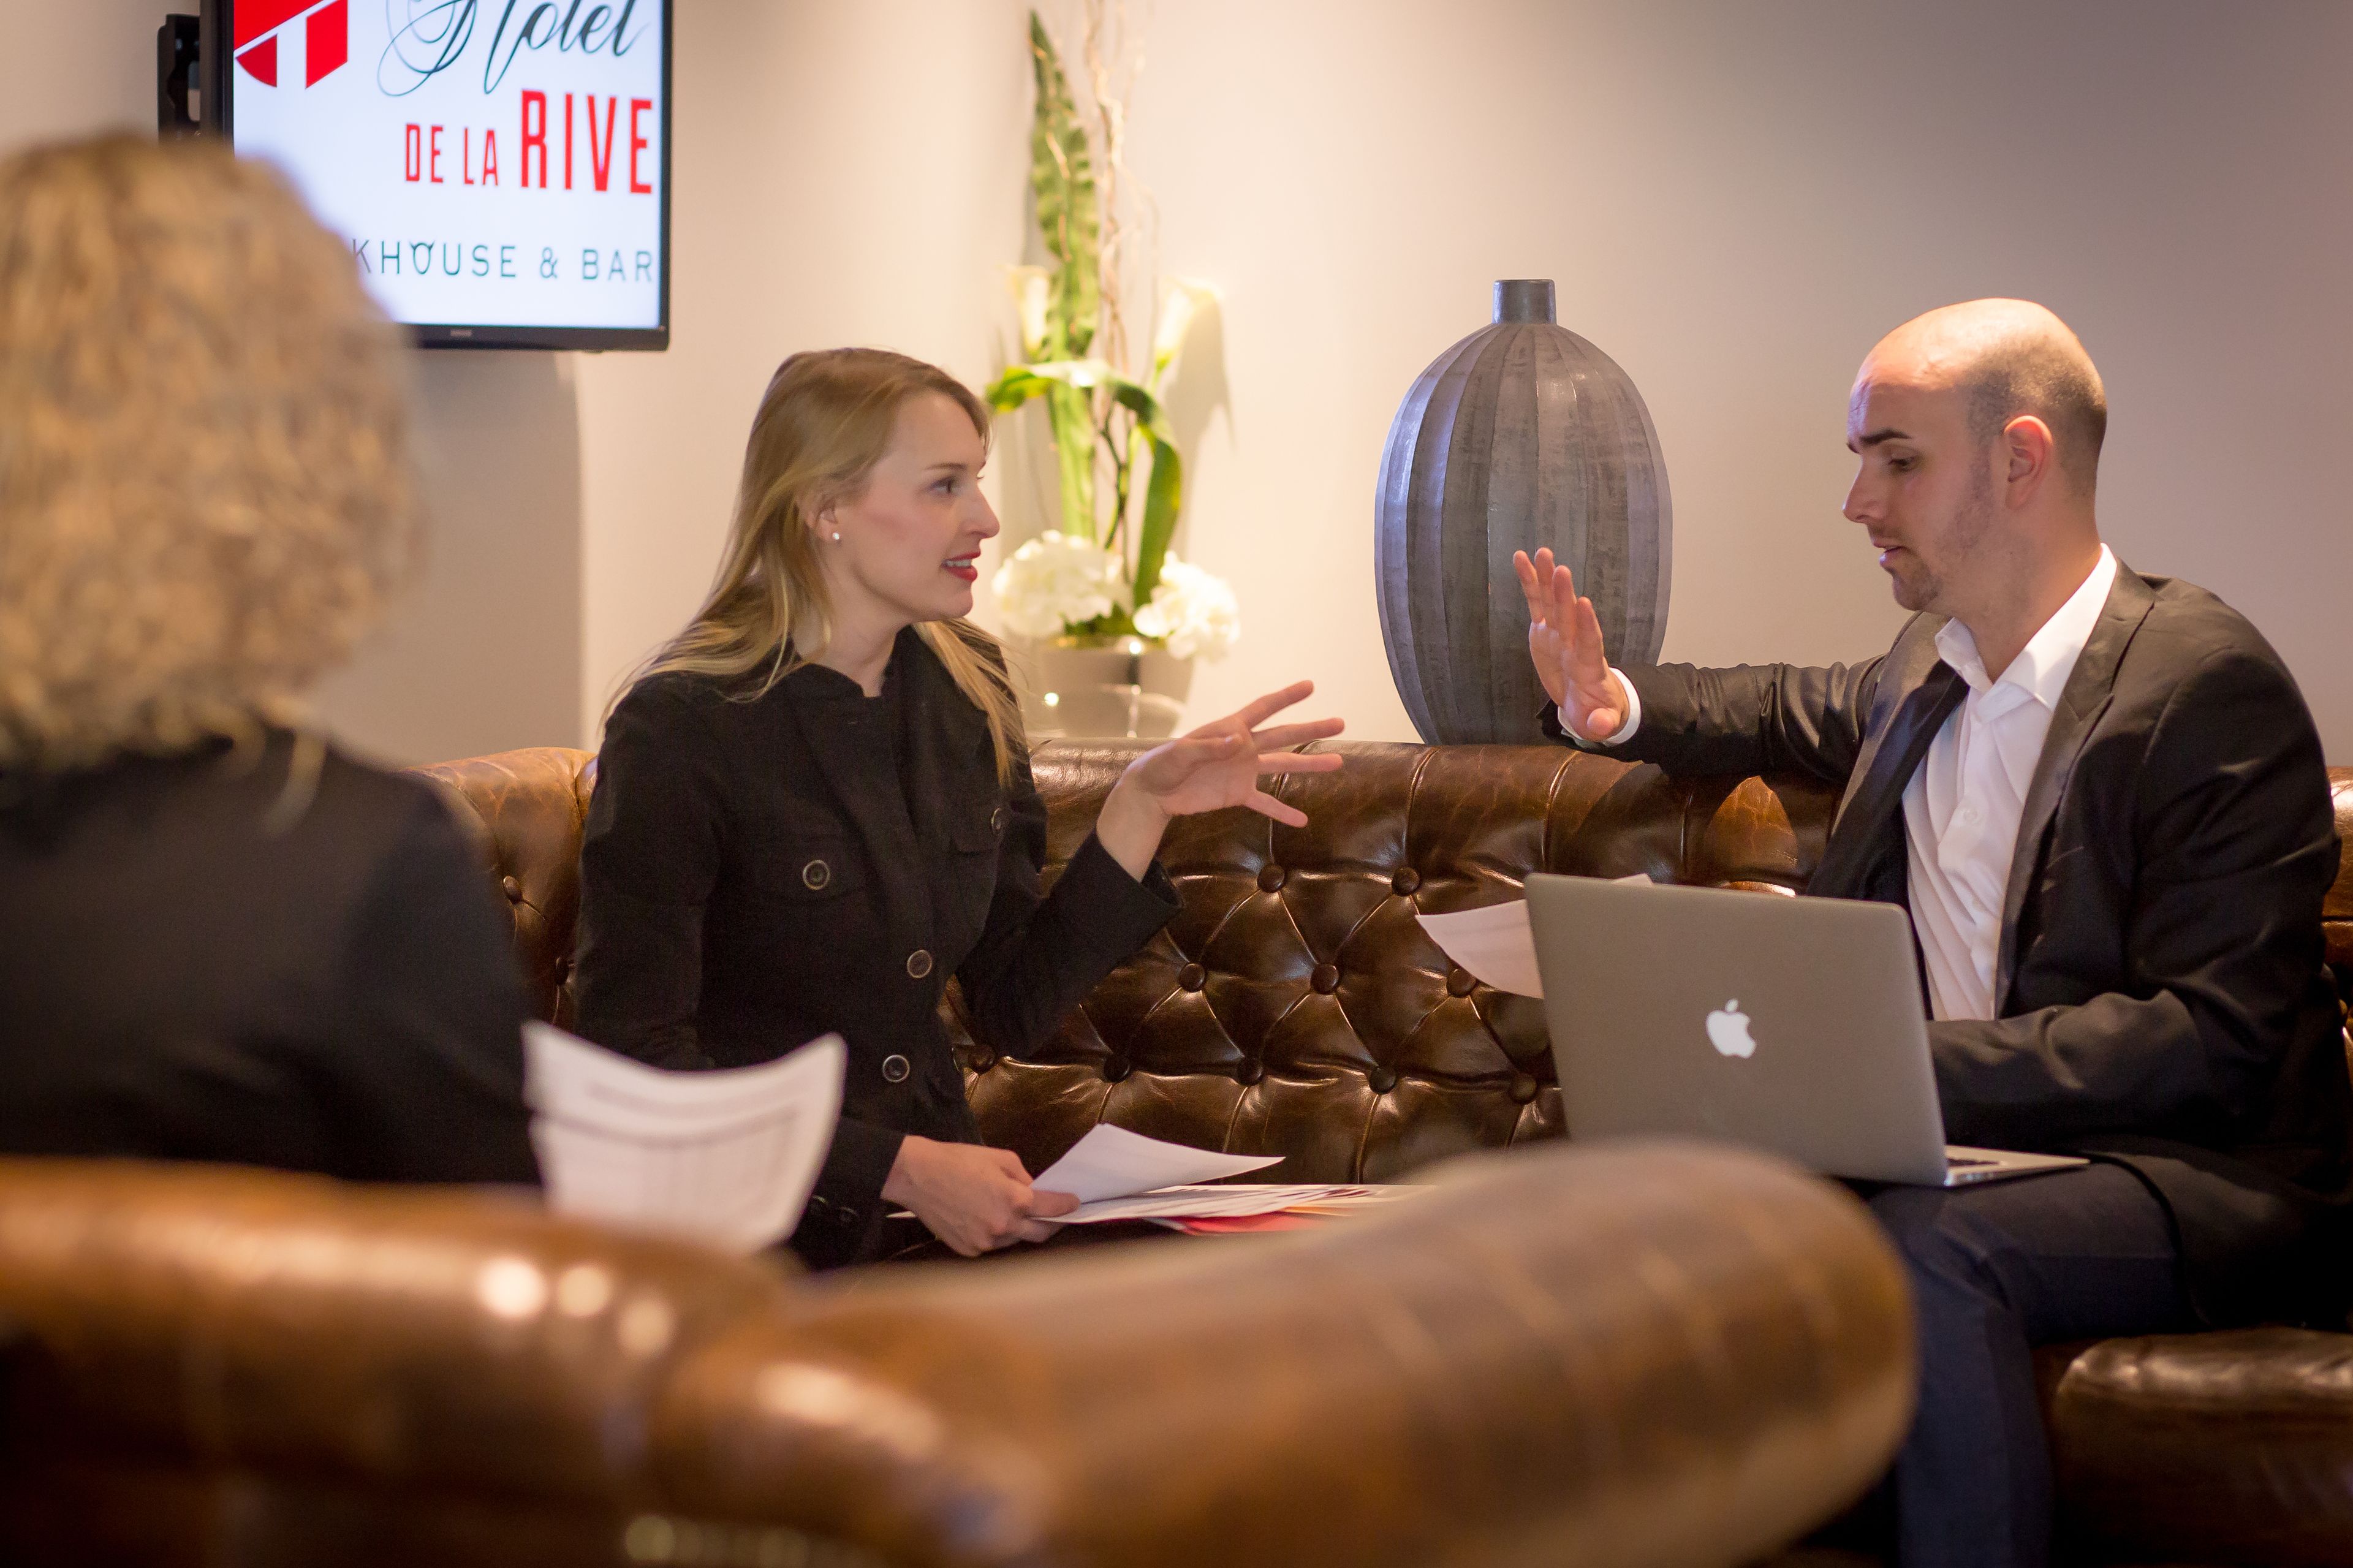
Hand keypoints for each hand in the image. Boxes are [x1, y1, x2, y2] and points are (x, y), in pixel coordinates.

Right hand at [880, 1136, 1076, 1256]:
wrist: (917, 1176)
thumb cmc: (958, 1161)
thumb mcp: (1000, 1158)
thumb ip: (1023, 1177)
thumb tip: (1035, 1191)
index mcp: (1015, 1200)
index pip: (1053, 1208)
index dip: (1067, 1205)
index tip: (1074, 1203)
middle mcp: (1004, 1226)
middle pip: (1040, 1233)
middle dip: (1051, 1224)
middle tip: (1055, 1215)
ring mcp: (985, 1242)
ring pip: (1015, 1240)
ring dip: (1019, 1228)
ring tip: (1010, 1212)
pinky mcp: (969, 1250)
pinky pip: (992, 1245)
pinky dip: (995, 1234)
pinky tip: (984, 1218)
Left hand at [1095, 681, 1345, 875]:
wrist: (1153, 792)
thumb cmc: (1162, 764)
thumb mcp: (1180, 754)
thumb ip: (1208, 748)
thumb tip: (1239, 742)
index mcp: (1230, 729)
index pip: (1262, 709)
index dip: (1286, 697)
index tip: (1310, 686)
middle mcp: (1243, 747)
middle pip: (1284, 735)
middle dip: (1312, 728)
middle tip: (1340, 723)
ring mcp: (1244, 771)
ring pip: (1283, 766)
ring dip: (1310, 765)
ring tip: (1337, 762)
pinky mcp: (1238, 794)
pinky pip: (1266, 803)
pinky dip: (1283, 812)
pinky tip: (1303, 820)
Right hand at [1513, 548, 1627, 742]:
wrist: (1587, 701)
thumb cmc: (1594, 712)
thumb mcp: (1599, 722)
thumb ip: (1602, 723)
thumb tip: (1603, 727)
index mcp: (1588, 666)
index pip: (1589, 643)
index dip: (1587, 625)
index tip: (1584, 603)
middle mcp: (1574, 643)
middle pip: (1570, 616)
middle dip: (1564, 594)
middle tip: (1560, 569)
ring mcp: (1559, 634)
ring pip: (1552, 603)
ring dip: (1546, 578)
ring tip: (1541, 553)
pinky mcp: (1544, 631)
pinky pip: (1536, 603)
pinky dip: (1530, 582)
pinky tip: (1521, 559)